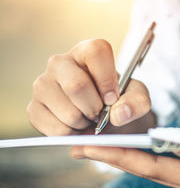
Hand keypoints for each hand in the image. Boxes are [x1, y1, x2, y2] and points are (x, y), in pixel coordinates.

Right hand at [27, 39, 151, 135]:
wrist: (104, 117)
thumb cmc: (119, 100)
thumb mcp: (137, 98)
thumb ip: (136, 103)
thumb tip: (119, 114)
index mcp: (87, 52)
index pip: (96, 52)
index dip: (107, 79)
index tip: (113, 98)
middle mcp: (60, 63)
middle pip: (76, 85)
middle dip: (96, 108)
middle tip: (101, 114)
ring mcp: (42, 84)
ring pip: (68, 112)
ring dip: (86, 124)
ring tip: (89, 119)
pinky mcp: (34, 108)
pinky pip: (56, 130)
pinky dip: (73, 135)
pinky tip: (77, 126)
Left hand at [70, 146, 179, 187]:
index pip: (154, 167)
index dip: (121, 157)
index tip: (88, 149)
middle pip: (147, 165)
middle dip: (113, 155)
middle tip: (81, 144)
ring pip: (159, 164)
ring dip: (132, 154)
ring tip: (107, 143)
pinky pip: (175, 162)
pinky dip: (158, 153)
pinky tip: (154, 145)